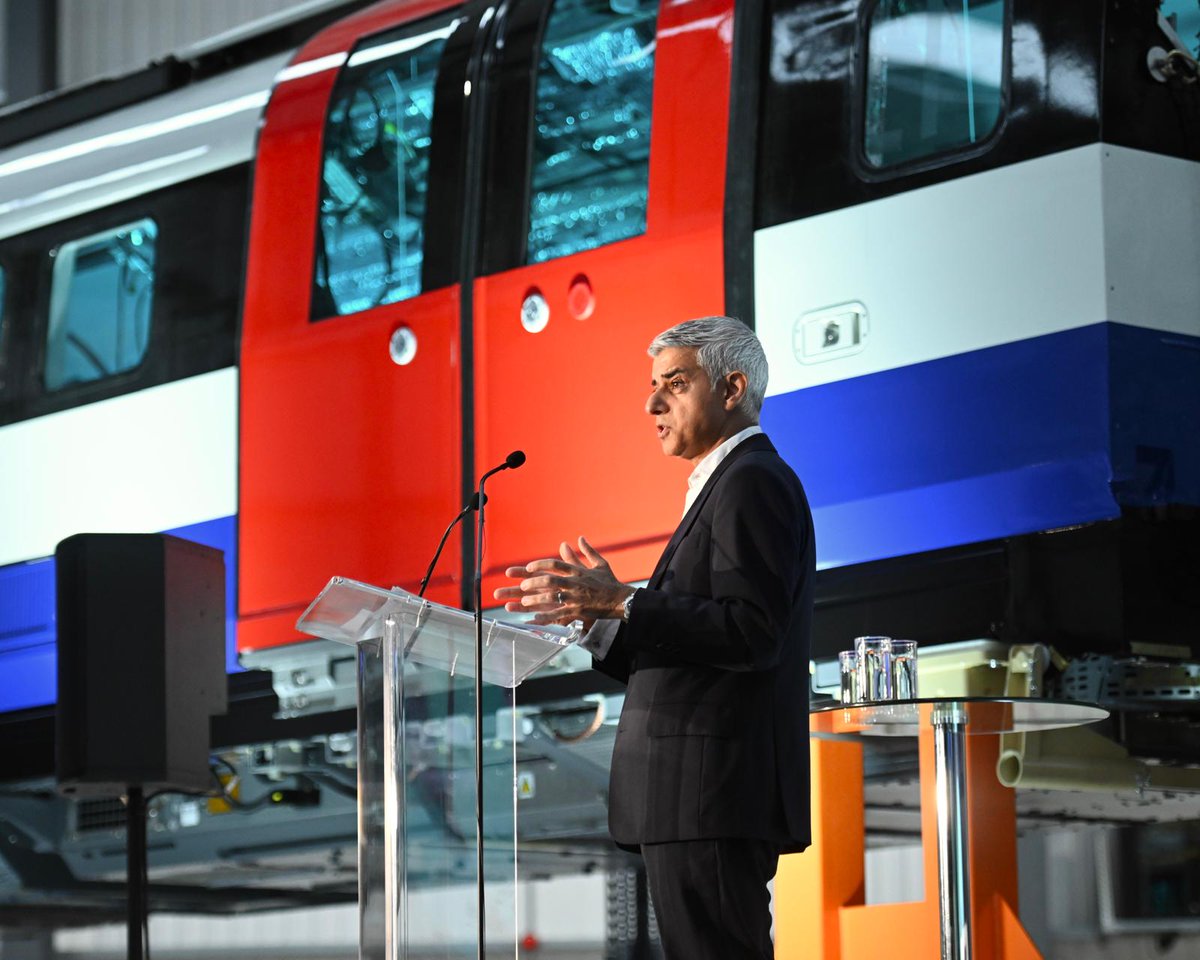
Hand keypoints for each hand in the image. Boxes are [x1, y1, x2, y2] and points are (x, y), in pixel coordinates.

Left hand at [493, 536, 632, 626]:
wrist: (621, 600)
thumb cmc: (610, 582)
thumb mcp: (600, 564)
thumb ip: (587, 551)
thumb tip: (580, 538)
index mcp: (578, 571)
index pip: (555, 564)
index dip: (540, 565)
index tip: (528, 567)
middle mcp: (575, 583)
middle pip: (550, 580)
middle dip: (534, 582)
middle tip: (523, 585)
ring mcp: (576, 598)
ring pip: (552, 597)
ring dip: (536, 599)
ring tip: (524, 601)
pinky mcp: (578, 611)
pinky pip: (559, 614)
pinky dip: (545, 617)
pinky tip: (534, 619)